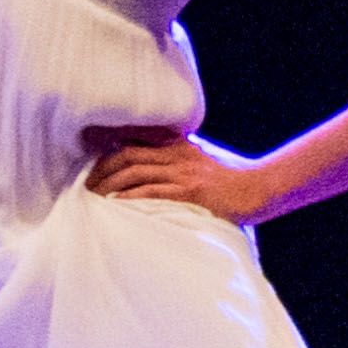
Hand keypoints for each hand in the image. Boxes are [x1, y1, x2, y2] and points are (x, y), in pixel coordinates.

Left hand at [80, 126, 281, 223]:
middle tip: (86, 188)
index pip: (133, 141)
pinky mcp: (191, 193)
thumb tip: (149, 168)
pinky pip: (153, 193)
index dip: (106, 150)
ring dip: (110, 186)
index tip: (88, 163)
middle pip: (127, 155)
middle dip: (102, 171)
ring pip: (135, 173)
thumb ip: (177, 159)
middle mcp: (177, 155)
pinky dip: (131, 199)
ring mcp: (184, 174)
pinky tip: (115, 206)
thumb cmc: (231, 180)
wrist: (261, 188)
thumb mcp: (201, 160)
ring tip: (93, 199)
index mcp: (178, 146)